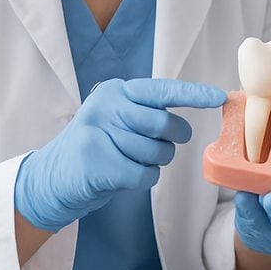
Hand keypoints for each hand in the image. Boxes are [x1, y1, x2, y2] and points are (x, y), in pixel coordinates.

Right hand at [14, 77, 225, 231]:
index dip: (194, 94)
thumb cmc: (99, 149)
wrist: (51, 180)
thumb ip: (148, 114)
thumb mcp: (118, 120)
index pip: (163, 90)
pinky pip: (143, 174)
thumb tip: (188, 124)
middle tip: (157, 148)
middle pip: (164, 124)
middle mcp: (106, 105)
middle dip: (171, 142)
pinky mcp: (94, 161)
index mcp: (116, 90)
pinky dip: (142, 179)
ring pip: (156, 152)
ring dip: (153, 163)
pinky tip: (121, 176)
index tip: (219, 97)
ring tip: (128, 161)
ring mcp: (97, 131)